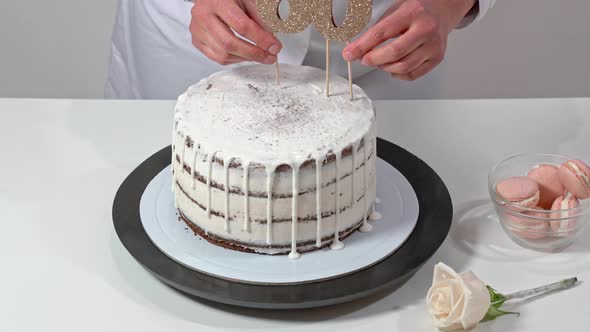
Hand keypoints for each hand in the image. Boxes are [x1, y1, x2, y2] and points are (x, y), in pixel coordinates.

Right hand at [190, 0, 281, 64]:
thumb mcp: (247, 0)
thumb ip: (259, 17)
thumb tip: (271, 40)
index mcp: (217, 3)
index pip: (241, 26)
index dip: (260, 39)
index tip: (275, 46)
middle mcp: (203, 16)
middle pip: (230, 43)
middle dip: (254, 53)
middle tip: (270, 56)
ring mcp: (198, 30)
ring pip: (223, 54)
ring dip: (245, 58)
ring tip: (260, 56)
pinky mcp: (197, 41)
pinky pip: (217, 58)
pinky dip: (234, 59)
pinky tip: (245, 55)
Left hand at [342, 0, 475, 80]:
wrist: (442, 11)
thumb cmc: (416, 11)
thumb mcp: (395, 10)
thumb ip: (376, 28)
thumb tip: (355, 48)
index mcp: (412, 13)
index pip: (381, 33)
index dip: (362, 46)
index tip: (349, 54)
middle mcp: (425, 29)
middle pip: (394, 53)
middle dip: (373, 59)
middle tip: (364, 59)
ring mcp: (433, 45)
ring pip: (403, 67)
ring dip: (385, 67)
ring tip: (379, 61)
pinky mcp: (437, 58)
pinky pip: (412, 74)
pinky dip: (398, 74)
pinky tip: (393, 66)